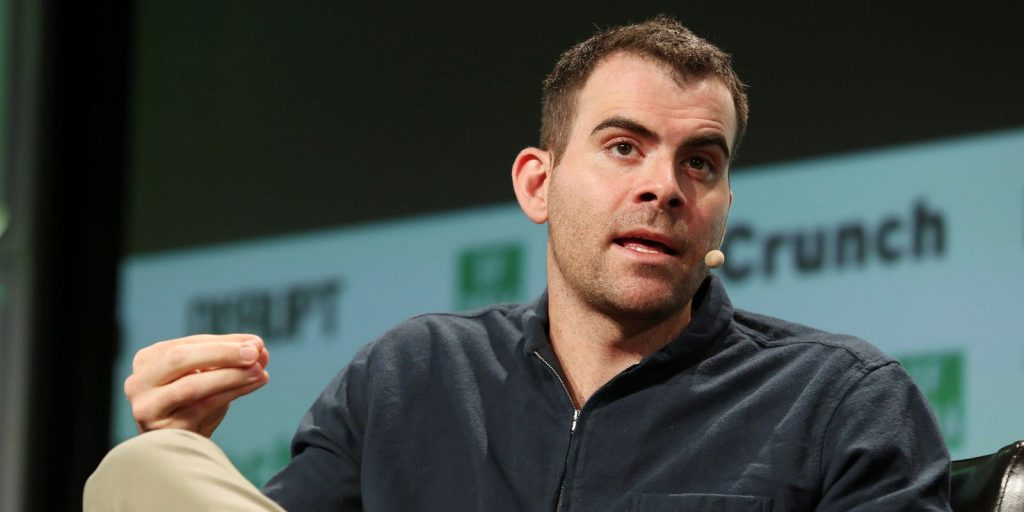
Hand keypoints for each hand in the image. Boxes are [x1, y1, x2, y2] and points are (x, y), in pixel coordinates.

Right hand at [124, 334, 270, 436]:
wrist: (178, 453)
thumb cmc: (193, 408)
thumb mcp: (209, 378)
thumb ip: (231, 361)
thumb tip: (260, 349)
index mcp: (148, 360)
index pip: (189, 343)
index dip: (225, 341)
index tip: (257, 342)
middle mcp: (138, 382)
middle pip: (180, 358)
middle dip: (222, 353)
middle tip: (255, 352)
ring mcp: (146, 407)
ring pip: (190, 385)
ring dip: (230, 375)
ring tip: (259, 370)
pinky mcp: (161, 429)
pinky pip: (200, 408)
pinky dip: (231, 393)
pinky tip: (254, 384)